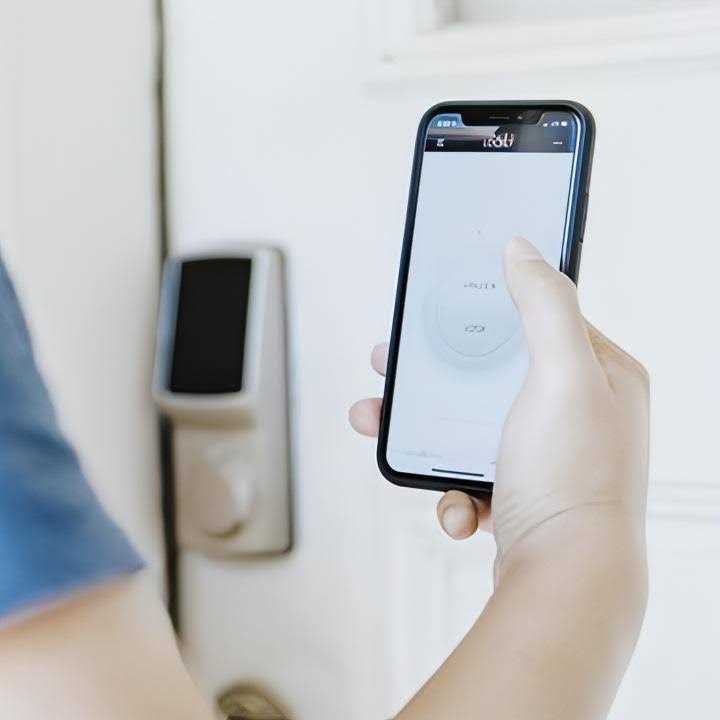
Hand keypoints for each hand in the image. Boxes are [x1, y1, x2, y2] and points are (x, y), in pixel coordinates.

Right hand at [350, 237, 648, 573]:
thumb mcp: (564, 374)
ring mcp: (545, 457)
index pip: (538, 322)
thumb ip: (545, 304)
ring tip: (373, 421)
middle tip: (388, 363)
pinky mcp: (519, 495)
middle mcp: (577, 414)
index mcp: (600, 375)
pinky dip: (451, 487)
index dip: (484, 311)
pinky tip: (457, 505)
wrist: (565, 581)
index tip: (438, 308)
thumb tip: (522, 248)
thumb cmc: (571, 477)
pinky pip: (471, 474)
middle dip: (432, 371)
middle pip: (488, 374)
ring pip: (466, 423)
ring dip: (419, 426)